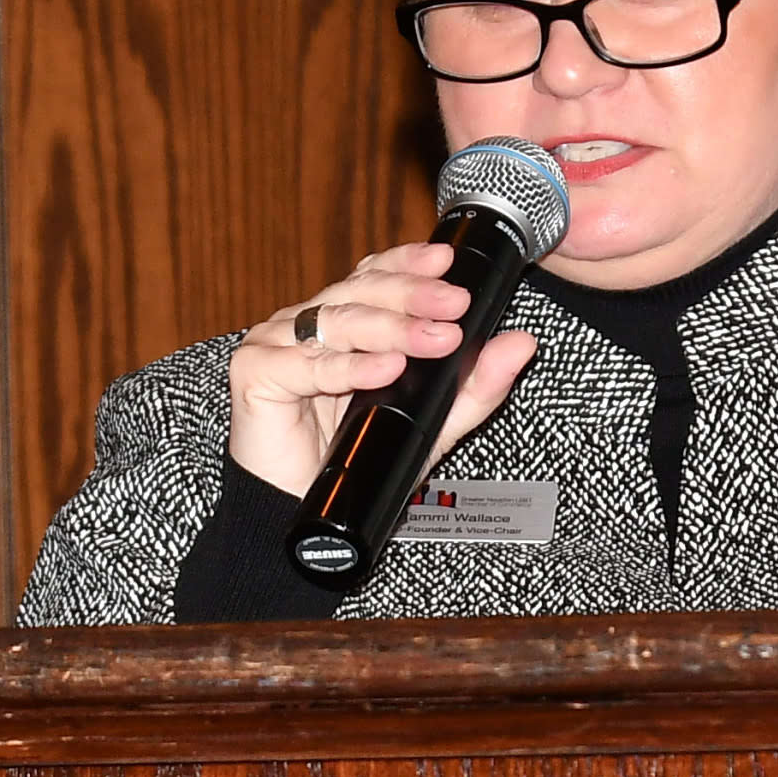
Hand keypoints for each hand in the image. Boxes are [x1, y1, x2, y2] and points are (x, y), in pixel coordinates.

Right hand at [228, 242, 537, 499]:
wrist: (300, 514)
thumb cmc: (357, 462)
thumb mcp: (432, 422)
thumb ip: (476, 385)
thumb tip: (521, 343)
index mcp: (342, 324)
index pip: (374, 276)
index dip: (408, 264)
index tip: (448, 262)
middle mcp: (307, 325)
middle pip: (360, 292)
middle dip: (412, 295)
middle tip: (454, 303)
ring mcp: (276, 343)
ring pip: (339, 321)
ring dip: (391, 328)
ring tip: (434, 338)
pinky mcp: (256, 372)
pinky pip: (309, 365)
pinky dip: (351, 367)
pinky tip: (386, 368)